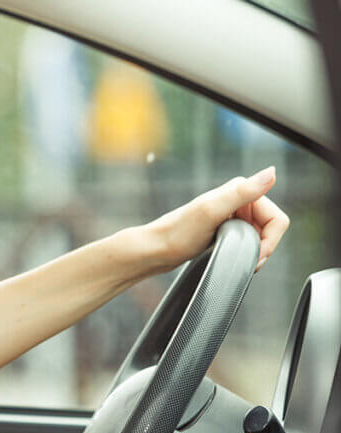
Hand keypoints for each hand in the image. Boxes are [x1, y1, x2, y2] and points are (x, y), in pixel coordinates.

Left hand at [144, 166, 289, 274]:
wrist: (155, 250)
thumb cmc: (177, 233)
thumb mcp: (212, 211)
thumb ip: (243, 192)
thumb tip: (272, 172)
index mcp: (240, 190)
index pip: (277, 219)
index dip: (270, 241)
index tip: (254, 255)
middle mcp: (238, 199)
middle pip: (271, 229)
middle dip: (262, 248)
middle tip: (244, 260)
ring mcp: (233, 215)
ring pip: (262, 237)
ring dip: (254, 252)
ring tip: (232, 256)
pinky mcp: (227, 229)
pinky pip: (250, 242)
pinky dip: (246, 253)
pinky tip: (229, 256)